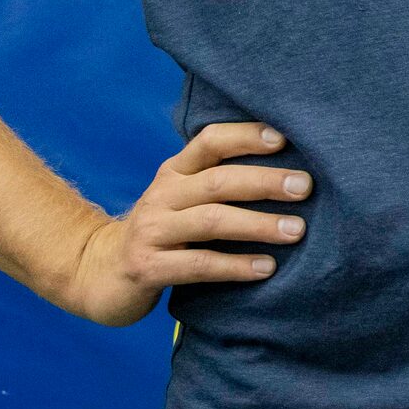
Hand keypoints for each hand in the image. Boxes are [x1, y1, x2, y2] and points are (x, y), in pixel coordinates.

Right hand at [51, 121, 312, 325]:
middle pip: (218, 181)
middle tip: (305, 187)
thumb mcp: (184, 198)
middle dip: (265, 181)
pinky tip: (266, 267)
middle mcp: (163, 195)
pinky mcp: (148, 267)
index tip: (284, 138)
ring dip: (258, 224)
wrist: (102, 272)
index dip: (245, 136)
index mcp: (175, 172)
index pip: (210, 141)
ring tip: (296, 230)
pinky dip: (235, 266)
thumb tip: (291, 170)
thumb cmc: (164, 231)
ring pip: (211, 221)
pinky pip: (198, 265)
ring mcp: (153, 231)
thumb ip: (220, 181)